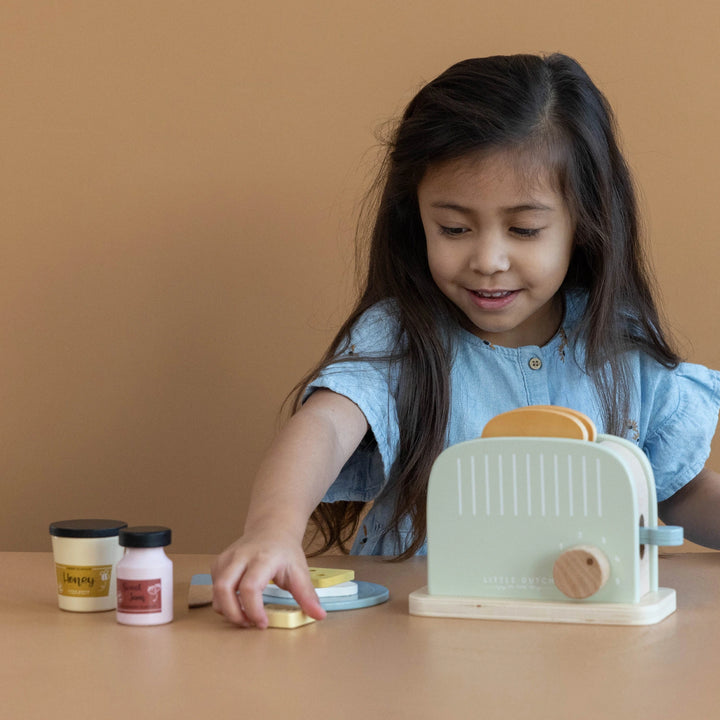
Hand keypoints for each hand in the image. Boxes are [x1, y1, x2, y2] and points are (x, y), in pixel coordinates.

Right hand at [210, 530, 326, 627]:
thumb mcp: (300, 571)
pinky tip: (237, 603)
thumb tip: (319, 616)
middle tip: (248, 624)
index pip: (250, 587)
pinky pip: (214, 587)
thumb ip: (307, 595)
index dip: (253, 610)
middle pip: (224, 588)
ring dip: (226, 609)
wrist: (272, 529)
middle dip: (233, 613)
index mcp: (263, 558)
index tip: (262, 624)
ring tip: (244, 617)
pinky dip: (222, 601)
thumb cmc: (285, 552)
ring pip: (216, 589)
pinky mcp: (219, 563)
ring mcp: (227, 558)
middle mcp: (241, 556)